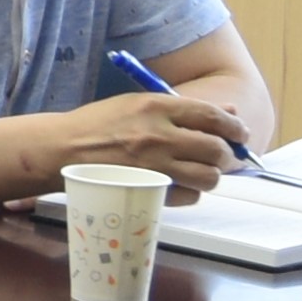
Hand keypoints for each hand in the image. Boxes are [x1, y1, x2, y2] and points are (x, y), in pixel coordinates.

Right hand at [41, 89, 250, 200]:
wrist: (62, 149)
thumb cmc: (99, 124)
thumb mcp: (138, 104)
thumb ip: (182, 109)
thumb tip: (229, 113)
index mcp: (156, 107)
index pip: (211, 116)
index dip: (233, 127)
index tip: (239, 134)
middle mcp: (159, 136)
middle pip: (216, 150)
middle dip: (227, 154)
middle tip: (223, 156)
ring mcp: (154, 166)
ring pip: (208, 177)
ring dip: (211, 175)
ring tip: (200, 171)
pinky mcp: (148, 189)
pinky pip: (189, 196)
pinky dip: (191, 192)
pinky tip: (179, 184)